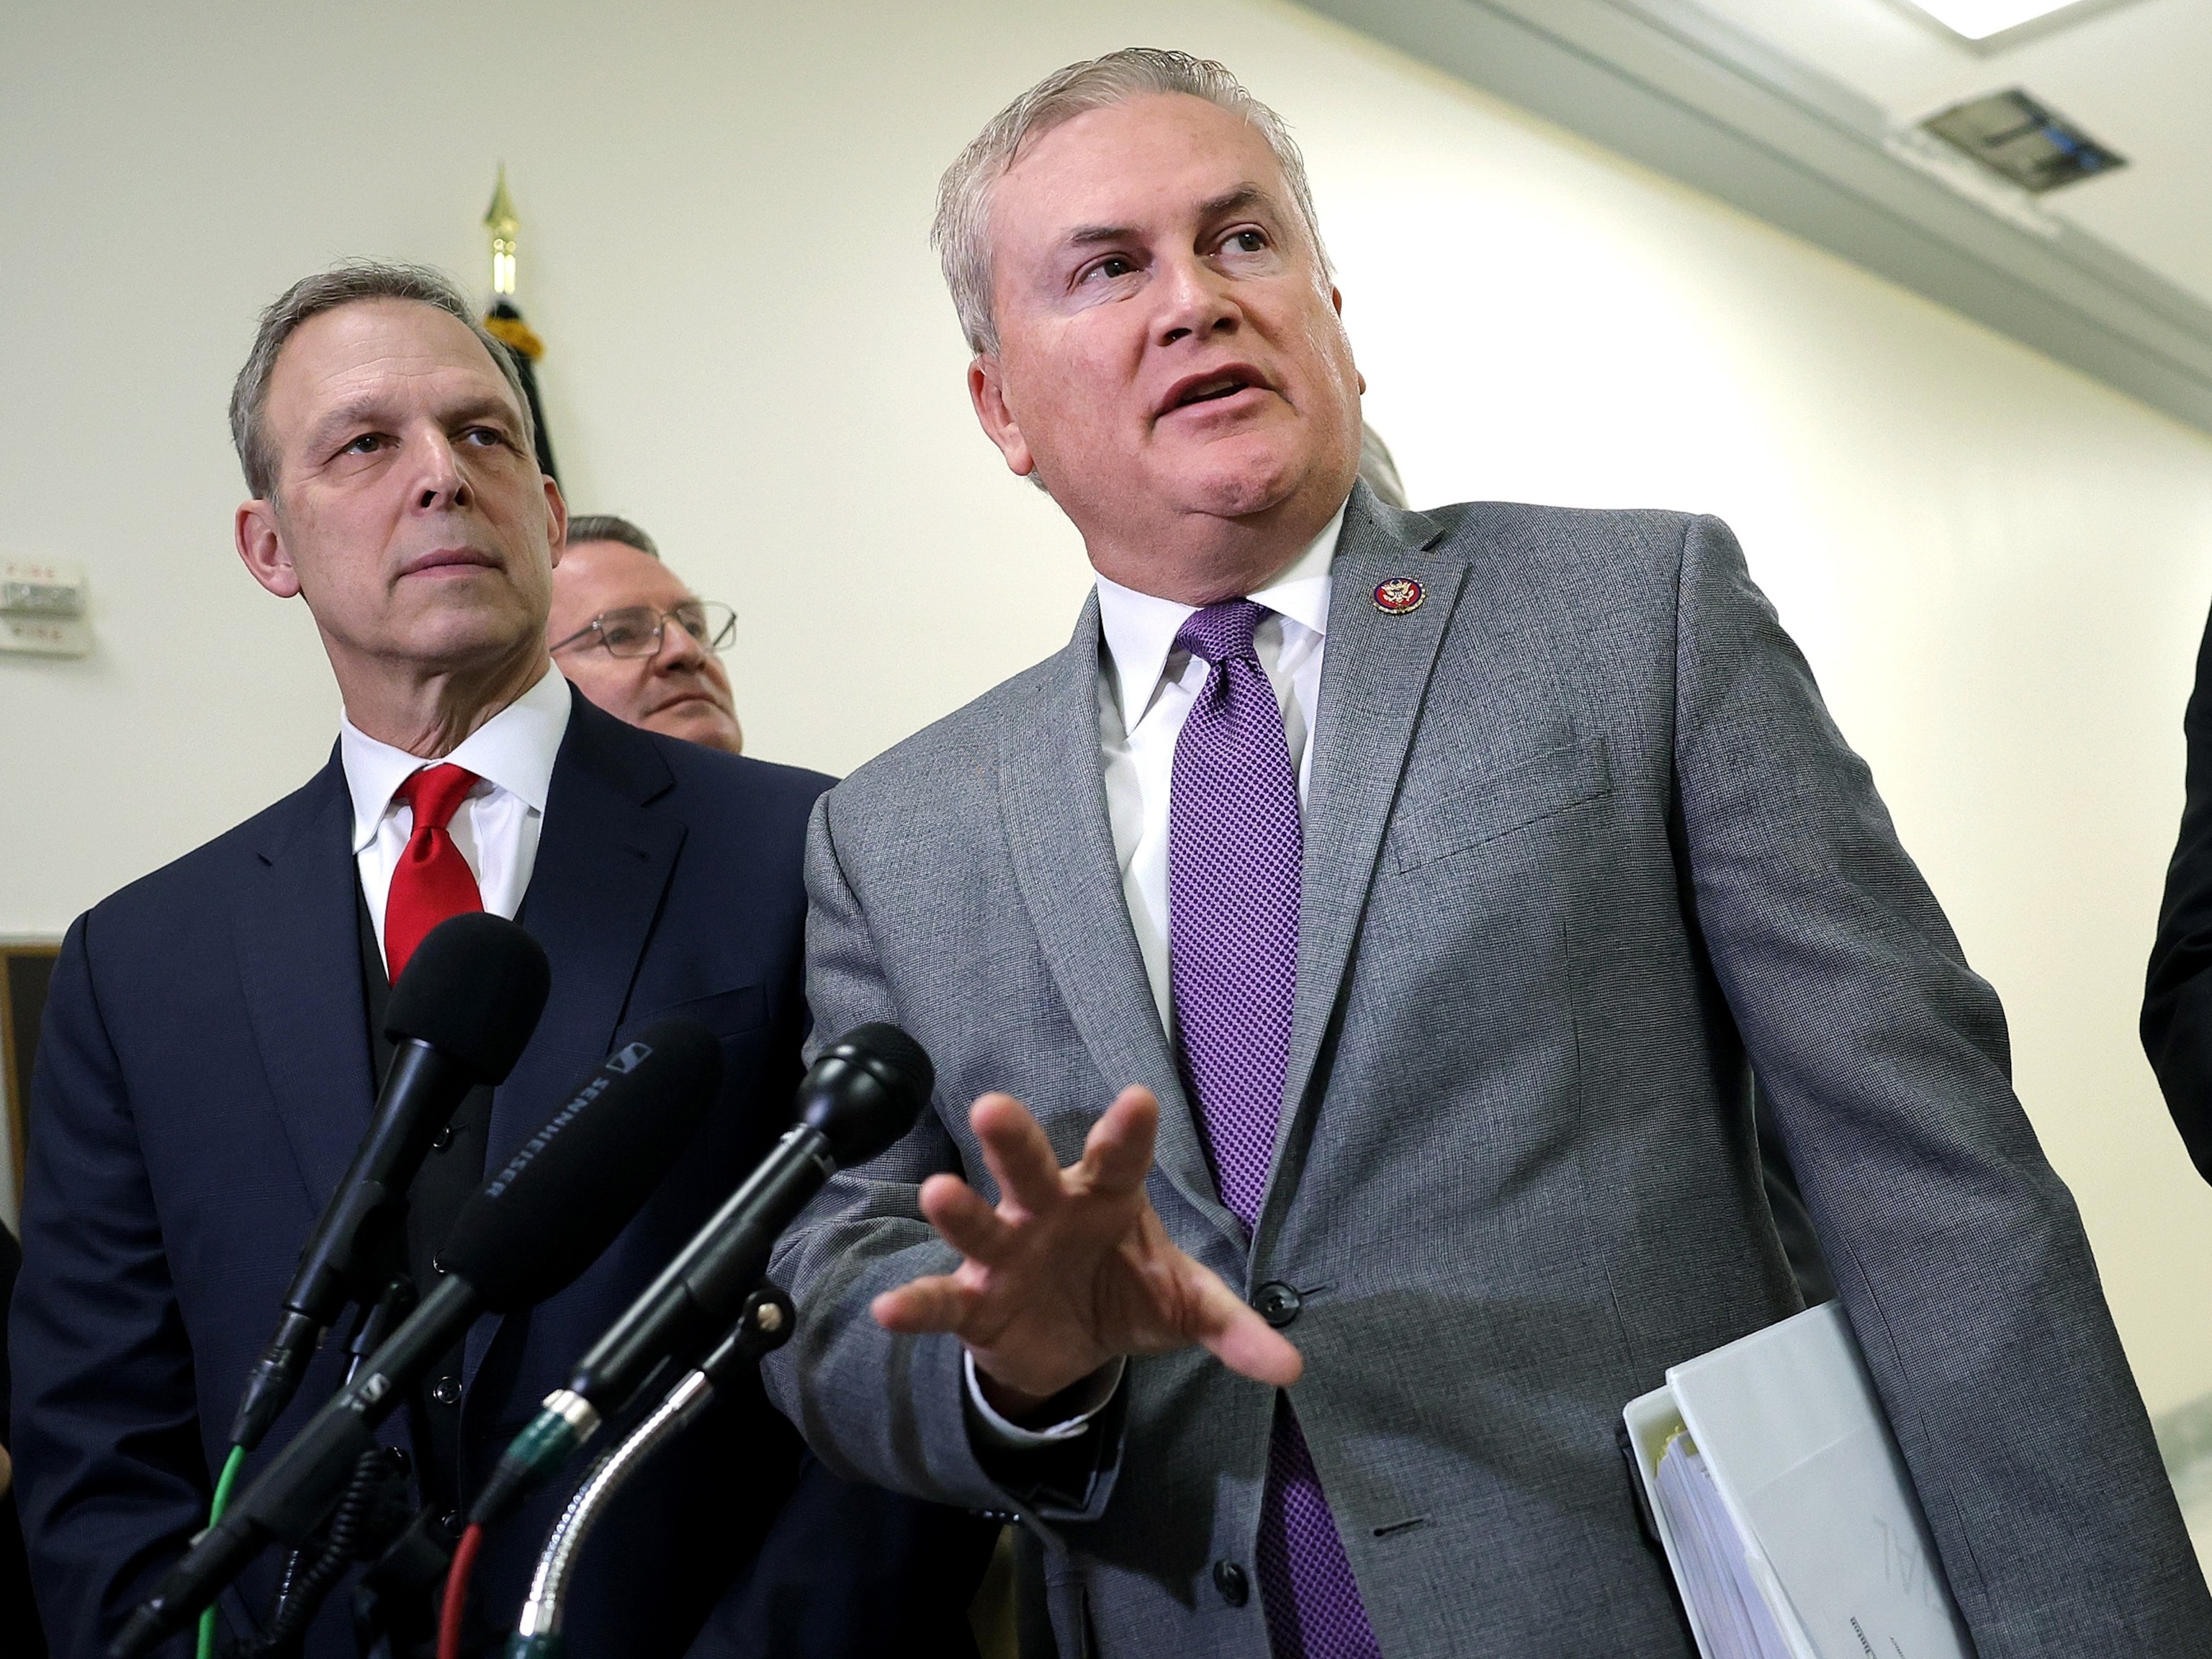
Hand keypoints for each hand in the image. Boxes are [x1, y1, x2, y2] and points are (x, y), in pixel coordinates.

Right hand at [871, 1086, 1302, 1415]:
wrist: (1070, 1343)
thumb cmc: (1126, 1292)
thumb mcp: (1183, 1307)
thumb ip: (1231, 1327)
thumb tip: (1291, 1366)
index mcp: (1105, 1198)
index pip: (1120, 1159)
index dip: (1127, 1132)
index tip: (1138, 1101)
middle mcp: (1048, 1213)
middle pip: (1030, 1170)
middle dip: (1016, 1142)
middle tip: (995, 1107)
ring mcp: (1006, 1255)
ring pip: (980, 1225)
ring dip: (960, 1211)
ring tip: (938, 1191)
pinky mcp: (974, 1304)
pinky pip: (942, 1301)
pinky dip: (916, 1306)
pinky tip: (888, 1312)